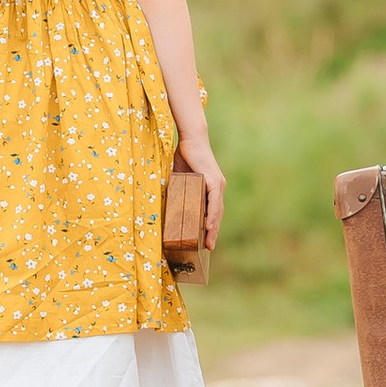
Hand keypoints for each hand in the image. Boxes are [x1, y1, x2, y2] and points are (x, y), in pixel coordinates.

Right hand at [178, 127, 226, 244]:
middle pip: (217, 215)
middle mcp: (218, 188)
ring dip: (213, 228)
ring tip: (209, 243)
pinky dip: (212, 216)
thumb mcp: (181, 177)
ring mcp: (218, 185)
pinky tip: (209, 227)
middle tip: (208, 247)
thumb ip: (180, 189)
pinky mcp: (214, 181)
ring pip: (217, 211)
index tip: (207, 241)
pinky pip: (214, 203)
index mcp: (211, 187)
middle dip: (213, 232)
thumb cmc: (185, 155)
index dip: (211, 226)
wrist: (191, 139)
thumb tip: (168, 201)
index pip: (213, 211)